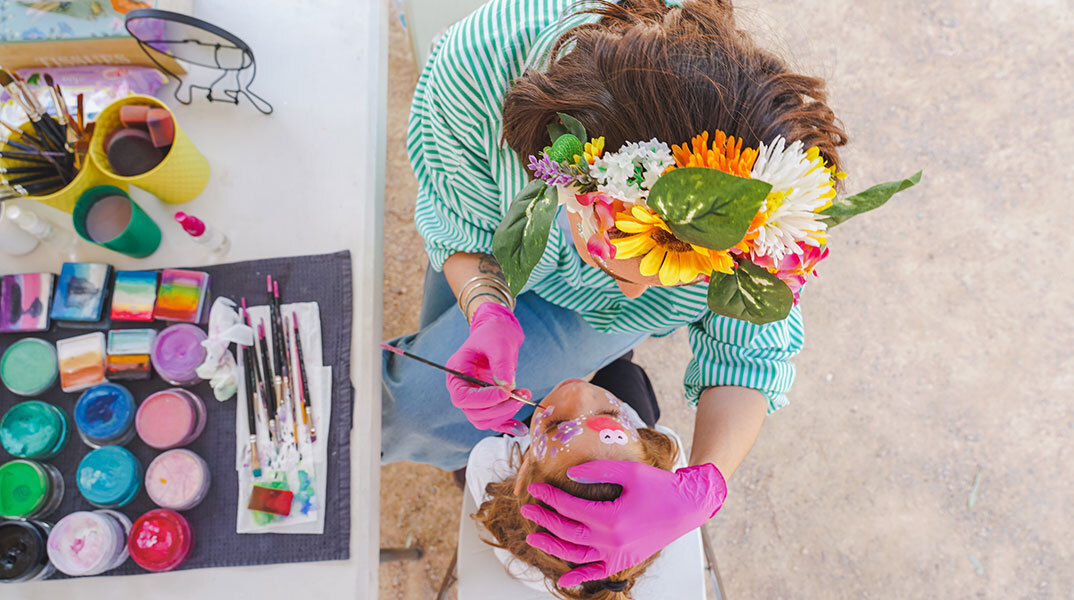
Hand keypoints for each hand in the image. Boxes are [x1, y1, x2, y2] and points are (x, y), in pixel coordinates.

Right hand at [445, 302, 529, 434]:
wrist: (499, 332)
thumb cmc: (495, 333)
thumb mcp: (499, 343)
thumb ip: (501, 364)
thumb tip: (507, 386)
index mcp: (456, 373)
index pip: (462, 397)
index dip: (484, 399)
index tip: (505, 392)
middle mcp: (461, 388)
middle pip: (473, 413)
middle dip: (498, 409)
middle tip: (521, 396)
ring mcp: (474, 397)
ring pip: (484, 420)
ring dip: (505, 414)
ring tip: (524, 396)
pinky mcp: (487, 402)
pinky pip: (493, 420)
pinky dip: (506, 425)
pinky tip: (520, 427)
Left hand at [521, 460, 726, 586]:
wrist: (687, 507)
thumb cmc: (660, 487)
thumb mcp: (630, 471)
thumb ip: (597, 471)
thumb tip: (570, 474)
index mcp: (611, 517)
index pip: (569, 507)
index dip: (549, 497)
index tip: (535, 489)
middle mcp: (611, 540)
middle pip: (567, 532)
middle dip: (544, 520)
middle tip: (527, 510)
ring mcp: (617, 554)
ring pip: (576, 555)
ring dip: (553, 547)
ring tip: (535, 539)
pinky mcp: (625, 560)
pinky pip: (598, 573)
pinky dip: (580, 578)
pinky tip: (563, 580)